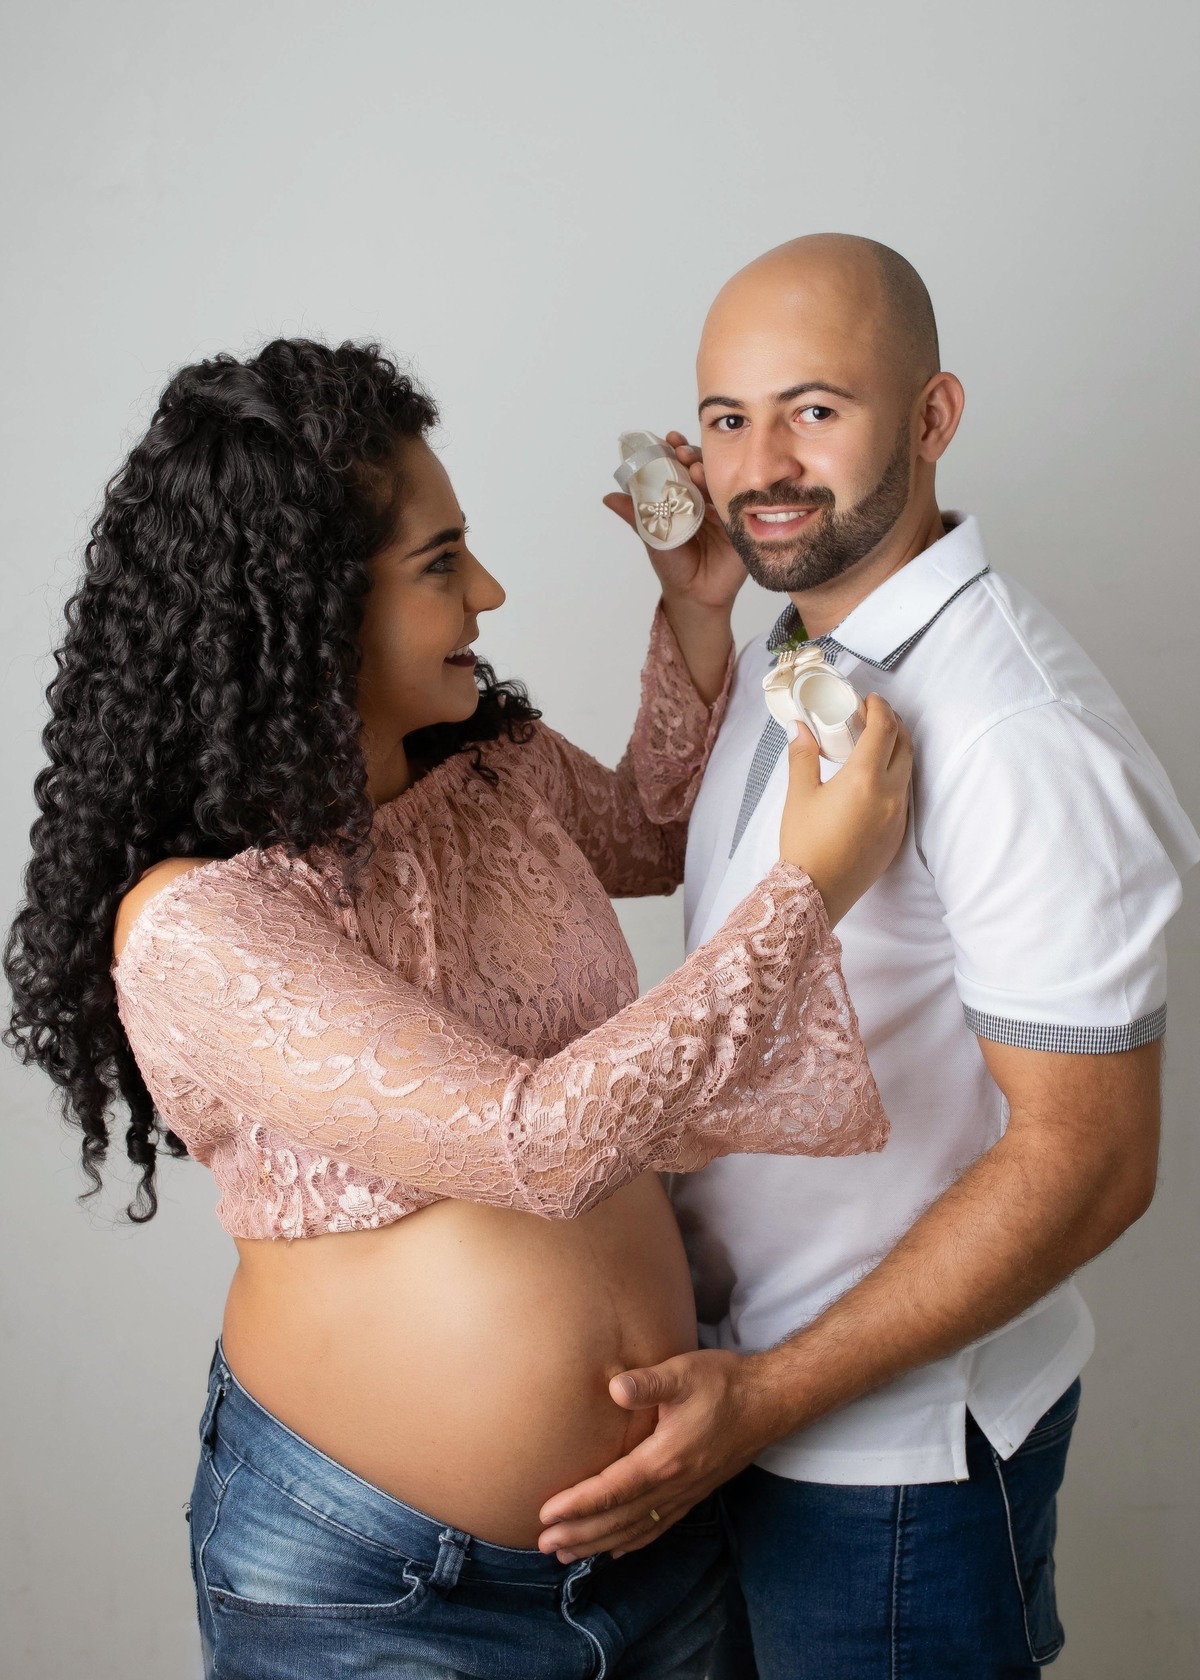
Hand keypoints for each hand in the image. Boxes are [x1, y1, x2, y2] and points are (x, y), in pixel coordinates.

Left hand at [537, 1349, 773, 1560]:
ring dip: (599, 1543)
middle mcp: (673, 1485)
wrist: (769, 1402)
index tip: (545, 1515)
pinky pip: (658, 1527)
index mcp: (664, 1459)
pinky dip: (632, 1543)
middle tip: (543, 1544)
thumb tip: (615, 1387)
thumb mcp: (684, 1373)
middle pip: (618, 1519)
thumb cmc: (723, 1383)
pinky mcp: (695, 1493)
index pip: (611, 1490)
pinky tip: (616, 1551)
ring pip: (635, 1529)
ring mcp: (685, 1494)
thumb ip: (648, 1382)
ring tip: (567, 1554)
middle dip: (579, 1533)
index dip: (576, 1504)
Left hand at [605, 431, 747, 612]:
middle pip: (705, 468)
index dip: (678, 451)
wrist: (694, 596)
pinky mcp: (743, 526)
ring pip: (721, 483)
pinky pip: (739, 506)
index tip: (670, 440)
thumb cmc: (674, 566)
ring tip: (695, 469)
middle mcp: (709, 500)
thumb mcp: (652, 535)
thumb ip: (635, 514)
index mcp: (688, 497)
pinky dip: (730, 494)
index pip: (685, 466)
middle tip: (681, 451)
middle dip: (693, 455)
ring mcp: (728, 511)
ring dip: (708, 472)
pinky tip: (720, 488)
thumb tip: (608, 497)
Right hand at [780, 694, 911, 923]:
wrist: (817, 892)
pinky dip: (894, 776)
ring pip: (907, 770)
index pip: (883, 730)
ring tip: (875, 743)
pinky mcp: (898, 834)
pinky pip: (903, 794)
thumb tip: (800, 726)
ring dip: (897, 750)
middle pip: (905, 746)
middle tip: (874, 716)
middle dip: (894, 725)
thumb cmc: (805, 842)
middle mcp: (889, 794)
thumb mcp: (799, 795)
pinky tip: (874, 778)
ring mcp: (898, 816)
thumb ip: (803, 755)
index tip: (869, 700)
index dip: (879, 709)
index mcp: (864, 779)